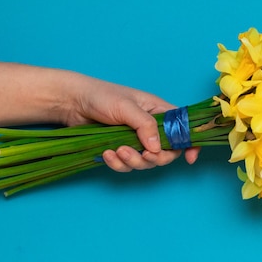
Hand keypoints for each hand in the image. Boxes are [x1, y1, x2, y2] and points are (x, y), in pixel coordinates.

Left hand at [63, 75, 199, 171]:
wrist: (72, 102)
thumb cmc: (100, 96)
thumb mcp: (125, 107)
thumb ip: (145, 125)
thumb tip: (157, 147)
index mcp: (159, 111)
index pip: (183, 128)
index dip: (190, 143)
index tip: (190, 158)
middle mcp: (151, 127)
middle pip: (167, 151)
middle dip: (156, 158)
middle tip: (143, 155)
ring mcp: (136, 140)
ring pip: (146, 161)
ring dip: (133, 161)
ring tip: (117, 151)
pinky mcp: (121, 149)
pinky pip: (127, 165)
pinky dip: (118, 164)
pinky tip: (106, 154)